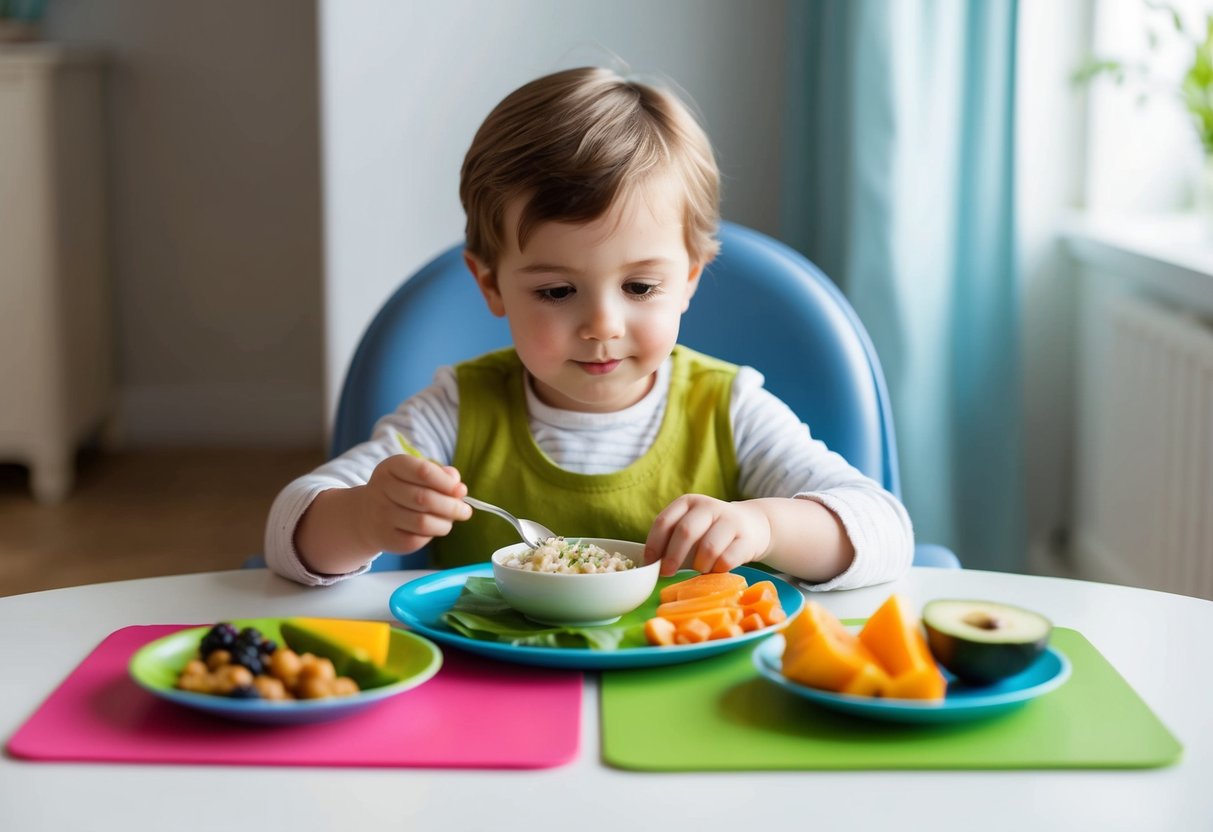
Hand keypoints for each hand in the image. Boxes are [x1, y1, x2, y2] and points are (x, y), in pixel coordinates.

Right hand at [352, 454, 471, 554]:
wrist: (367, 514)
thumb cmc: (401, 490)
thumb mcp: (415, 474)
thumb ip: (439, 475)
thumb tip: (459, 487)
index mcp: (391, 467)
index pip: (423, 471)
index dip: (446, 482)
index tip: (461, 490)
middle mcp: (382, 489)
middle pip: (424, 499)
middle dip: (451, 506)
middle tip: (465, 511)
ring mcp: (381, 515)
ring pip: (423, 522)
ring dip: (445, 523)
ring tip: (451, 520)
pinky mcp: (386, 538)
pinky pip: (416, 540)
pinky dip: (432, 535)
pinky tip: (434, 528)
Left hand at [644, 494, 772, 576]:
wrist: (754, 525)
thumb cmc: (711, 532)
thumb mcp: (691, 527)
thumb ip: (671, 540)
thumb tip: (651, 566)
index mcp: (688, 502)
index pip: (664, 521)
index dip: (653, 545)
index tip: (650, 564)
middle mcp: (708, 507)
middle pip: (685, 532)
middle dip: (672, 557)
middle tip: (667, 573)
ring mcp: (730, 520)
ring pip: (708, 548)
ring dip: (699, 565)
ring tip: (700, 568)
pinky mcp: (746, 538)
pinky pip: (726, 560)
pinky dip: (717, 570)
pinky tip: (717, 568)